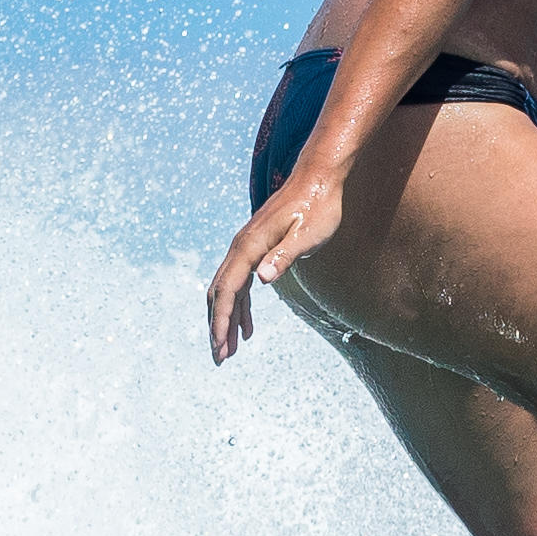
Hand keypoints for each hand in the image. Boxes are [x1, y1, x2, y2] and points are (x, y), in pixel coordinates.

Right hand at [210, 170, 343, 361]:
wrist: (319, 178)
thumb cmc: (319, 206)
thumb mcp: (308, 234)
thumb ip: (285, 256)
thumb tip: (261, 279)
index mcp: (250, 246)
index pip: (227, 290)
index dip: (221, 321)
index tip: (220, 347)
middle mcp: (241, 247)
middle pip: (220, 293)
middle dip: (217, 326)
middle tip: (220, 358)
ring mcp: (247, 247)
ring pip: (228, 290)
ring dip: (228, 320)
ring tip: (231, 349)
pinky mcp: (256, 248)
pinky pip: (241, 282)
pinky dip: (241, 306)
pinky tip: (248, 327)